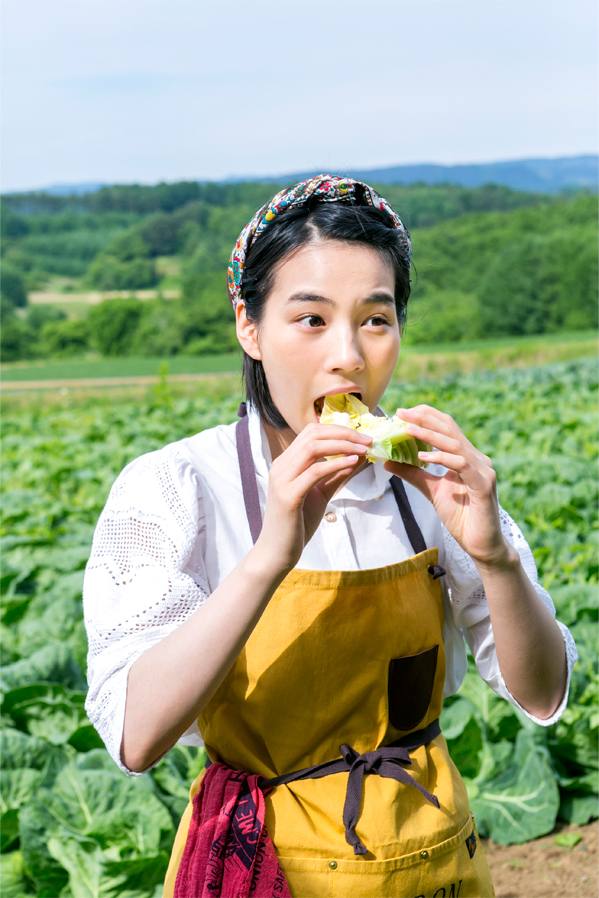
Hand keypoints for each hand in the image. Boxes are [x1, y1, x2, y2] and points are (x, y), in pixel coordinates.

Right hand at [257, 424, 371, 575]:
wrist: (278, 552)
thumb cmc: (298, 523)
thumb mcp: (322, 493)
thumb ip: (338, 475)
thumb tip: (360, 457)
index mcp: (286, 462)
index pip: (312, 432)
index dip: (338, 429)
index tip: (362, 436)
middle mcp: (281, 466)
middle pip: (313, 434)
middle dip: (344, 433)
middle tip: (368, 439)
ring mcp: (282, 480)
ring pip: (312, 448)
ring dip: (343, 445)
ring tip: (364, 449)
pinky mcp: (288, 496)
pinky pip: (314, 472)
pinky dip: (336, 464)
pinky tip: (353, 463)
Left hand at [384, 405, 510, 567]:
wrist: (481, 545)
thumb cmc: (461, 517)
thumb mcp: (431, 491)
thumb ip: (413, 474)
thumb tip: (387, 462)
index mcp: (467, 456)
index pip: (447, 427)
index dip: (426, 417)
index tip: (402, 413)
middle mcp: (477, 459)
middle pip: (450, 429)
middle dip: (424, 419)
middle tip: (401, 413)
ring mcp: (483, 470)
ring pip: (455, 444)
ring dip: (429, 435)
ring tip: (407, 429)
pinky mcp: (483, 484)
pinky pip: (461, 465)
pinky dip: (441, 458)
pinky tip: (422, 457)